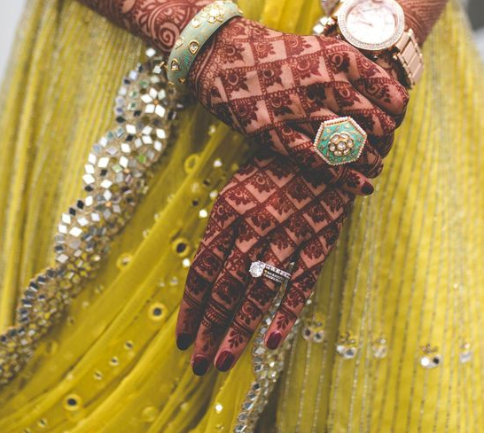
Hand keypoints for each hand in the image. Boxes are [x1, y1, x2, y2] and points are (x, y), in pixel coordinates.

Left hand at [175, 152, 353, 374]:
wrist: (325, 145)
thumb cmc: (274, 167)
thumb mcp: (237, 187)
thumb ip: (223, 228)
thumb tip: (204, 272)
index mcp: (228, 210)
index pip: (202, 269)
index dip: (191, 307)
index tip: (182, 337)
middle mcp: (254, 225)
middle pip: (225, 288)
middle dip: (209, 329)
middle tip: (198, 363)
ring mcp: (287, 234)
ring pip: (257, 293)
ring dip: (238, 331)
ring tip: (223, 362)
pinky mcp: (318, 241)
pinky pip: (299, 284)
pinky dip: (285, 315)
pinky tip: (272, 342)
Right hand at [188, 18, 408, 194]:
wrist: (220, 52)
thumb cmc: (273, 52)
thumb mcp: (318, 47)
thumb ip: (349, 71)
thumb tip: (382, 101)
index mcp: (338, 56)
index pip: (390, 93)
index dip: (397, 113)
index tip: (394, 122)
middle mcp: (322, 82)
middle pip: (374, 123)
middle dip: (385, 140)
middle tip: (384, 148)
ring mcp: (297, 108)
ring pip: (350, 145)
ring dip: (370, 162)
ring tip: (375, 168)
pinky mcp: (273, 132)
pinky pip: (318, 160)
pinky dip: (344, 177)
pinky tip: (360, 186)